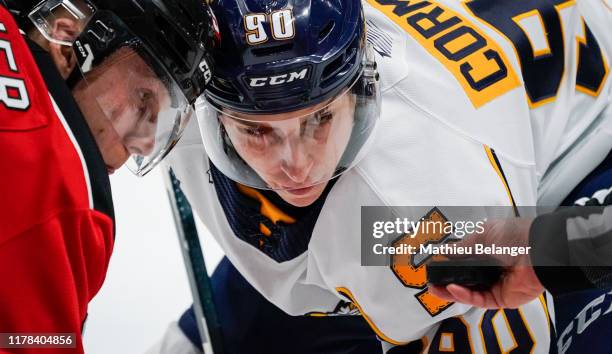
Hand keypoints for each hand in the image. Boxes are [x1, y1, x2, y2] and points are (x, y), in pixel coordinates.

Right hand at [428, 218, 544, 307]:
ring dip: (452, 291)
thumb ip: (462, 247)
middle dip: (446, 281)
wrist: (539, 250)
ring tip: (435, 288)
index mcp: (489, 252)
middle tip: (430, 282)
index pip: (465, 262)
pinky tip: (452, 288)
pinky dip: (465, 296)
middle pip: (465, 280)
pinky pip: (480, 299)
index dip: (449, 265)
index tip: (434, 266)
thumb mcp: (482, 235)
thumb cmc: (513, 236)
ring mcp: (496, 285)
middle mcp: (492, 269)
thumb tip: (442, 251)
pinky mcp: (502, 299)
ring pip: (469, 292)